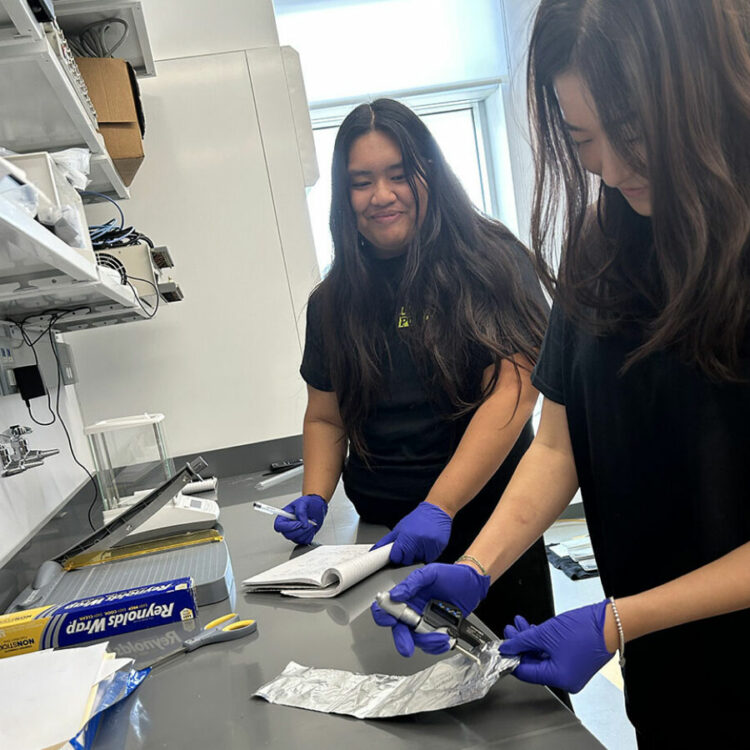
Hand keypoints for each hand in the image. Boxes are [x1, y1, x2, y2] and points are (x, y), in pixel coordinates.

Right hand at [273, 494, 326, 544]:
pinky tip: (311, 528)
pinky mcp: (301, 537)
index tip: (299, 523)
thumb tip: (302, 523)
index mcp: (283, 517)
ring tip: (311, 523)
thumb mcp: (303, 502)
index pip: (279, 526)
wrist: (316, 506)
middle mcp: (287, 526)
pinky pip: (305, 541)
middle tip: (308, 523)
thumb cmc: (307, 503)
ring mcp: (294, 533)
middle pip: (288, 535)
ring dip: (307, 532)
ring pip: (297, 539)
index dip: (288, 527)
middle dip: (300, 530)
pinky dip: (310, 535)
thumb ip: (300, 511)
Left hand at [371, 501, 452, 563]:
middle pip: (407, 561)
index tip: (398, 552)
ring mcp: (429, 546)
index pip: (396, 557)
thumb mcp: (399, 528)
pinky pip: (430, 559)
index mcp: (405, 537)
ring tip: (420, 543)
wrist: (436, 510)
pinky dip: (427, 555)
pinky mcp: (438, 549)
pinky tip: (427, 545)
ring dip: (418, 555)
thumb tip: (374, 550)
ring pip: (418, 561)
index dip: (396, 555)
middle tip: (410, 545)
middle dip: (407, 556)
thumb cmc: (417, 518)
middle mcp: (417, 543)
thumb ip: (387, 541)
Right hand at [371, 563, 489, 656]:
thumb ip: (412, 582)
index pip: (386, 607)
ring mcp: (424, 622)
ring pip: (416, 640)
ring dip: (427, 642)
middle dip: (402, 640)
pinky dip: (437, 645)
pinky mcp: (436, 631)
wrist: (472, 585)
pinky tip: (446, 638)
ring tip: (441, 636)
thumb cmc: (451, 576)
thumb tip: (395, 594)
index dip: (383, 615)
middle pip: (399, 629)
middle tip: (407, 647)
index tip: (391, 620)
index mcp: (407, 596)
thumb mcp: (430, 574)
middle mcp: (412, 611)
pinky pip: (431, 645)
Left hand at [499, 600, 614, 692]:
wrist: (609, 622)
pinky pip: (552, 653)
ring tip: (518, 624)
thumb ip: (523, 641)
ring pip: (542, 656)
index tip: (502, 647)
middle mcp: (566, 679)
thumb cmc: (584, 629)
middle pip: (533, 664)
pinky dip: (541, 641)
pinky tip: (531, 628)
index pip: (526, 672)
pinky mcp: (574, 659)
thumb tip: (508, 647)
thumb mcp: (546, 634)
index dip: (512, 658)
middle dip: (520, 645)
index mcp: (559, 678)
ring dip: (529, 639)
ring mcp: (571, 670)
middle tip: (509, 631)